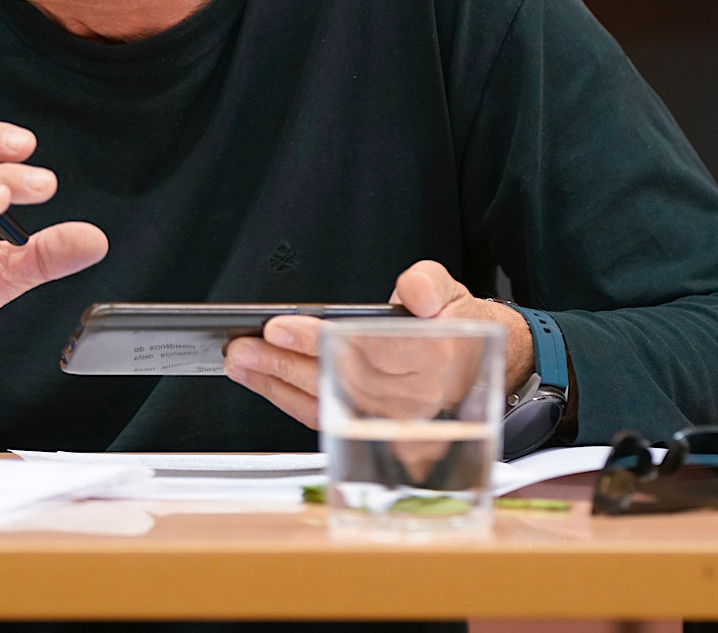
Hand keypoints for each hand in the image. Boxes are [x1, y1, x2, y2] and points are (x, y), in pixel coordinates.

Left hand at [222, 260, 534, 428]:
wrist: (477, 371)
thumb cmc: (455, 327)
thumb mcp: (451, 291)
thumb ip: (430, 285)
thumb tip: (412, 292)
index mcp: (436, 360)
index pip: (366, 350)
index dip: (318, 340)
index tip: (278, 328)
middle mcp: (414, 400)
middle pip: (337, 382)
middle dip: (284, 366)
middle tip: (242, 348)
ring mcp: (391, 424)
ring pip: (327, 406)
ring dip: (277, 386)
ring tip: (240, 363)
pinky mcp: (372, 432)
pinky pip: (326, 420)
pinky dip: (289, 401)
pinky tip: (262, 381)